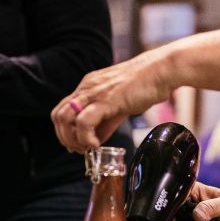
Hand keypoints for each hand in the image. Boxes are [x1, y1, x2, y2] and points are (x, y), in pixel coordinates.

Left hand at [51, 49, 171, 152]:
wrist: (161, 70)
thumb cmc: (145, 85)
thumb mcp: (119, 105)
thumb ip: (105, 122)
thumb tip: (95, 140)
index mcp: (88, 86)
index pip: (62, 109)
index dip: (63, 131)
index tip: (75, 144)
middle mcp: (86, 88)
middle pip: (58, 115)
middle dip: (64, 137)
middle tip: (79, 149)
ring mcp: (94, 93)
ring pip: (65, 118)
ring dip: (72, 139)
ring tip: (86, 148)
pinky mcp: (106, 100)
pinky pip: (84, 122)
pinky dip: (85, 138)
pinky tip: (96, 144)